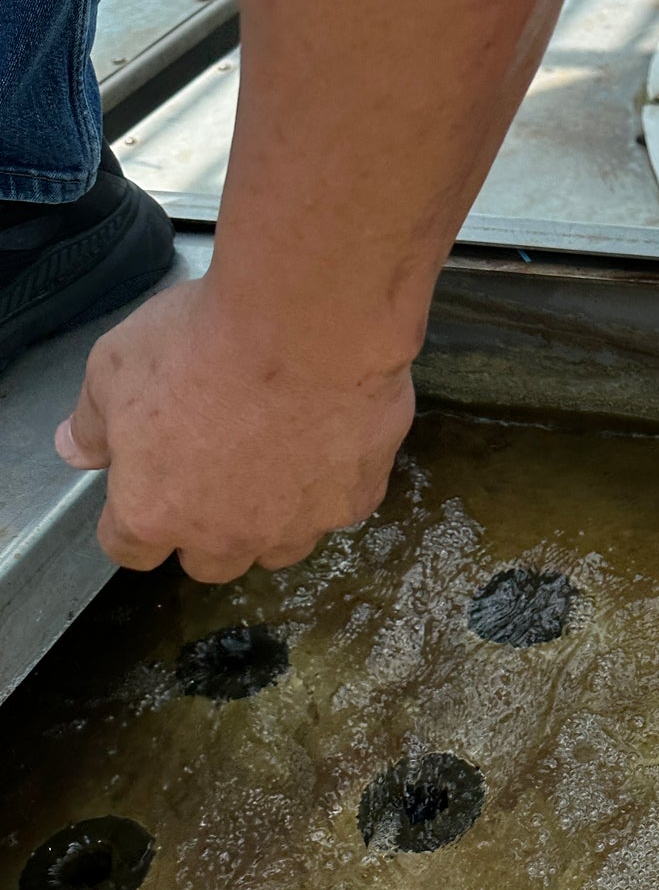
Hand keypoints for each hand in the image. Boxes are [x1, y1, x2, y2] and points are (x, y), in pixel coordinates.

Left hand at [55, 275, 415, 581]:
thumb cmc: (201, 342)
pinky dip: (330, 482)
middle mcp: (225, 536)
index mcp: (154, 511)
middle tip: (212, 472)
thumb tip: (75, 450)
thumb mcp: (114, 366)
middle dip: (204, 531)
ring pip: (278, 548)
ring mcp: (295, 526)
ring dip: (270, 519)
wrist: (306, 325)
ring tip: (276, 461)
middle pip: (209, 564)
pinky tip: (328, 437)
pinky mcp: (352, 501)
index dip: (132, 521)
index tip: (142, 489)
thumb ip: (93, 421)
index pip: (129, 550)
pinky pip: (337, 506)